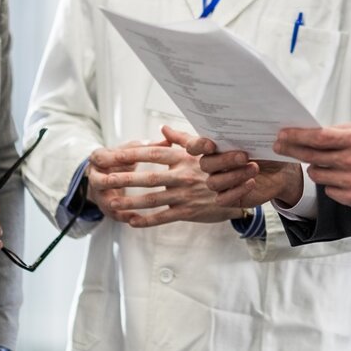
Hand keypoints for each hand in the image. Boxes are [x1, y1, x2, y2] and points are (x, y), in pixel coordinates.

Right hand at [86, 140, 152, 223]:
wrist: (106, 175)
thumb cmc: (122, 159)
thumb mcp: (130, 150)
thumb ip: (146, 146)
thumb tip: (168, 142)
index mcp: (98, 159)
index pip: (102, 158)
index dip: (114, 158)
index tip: (131, 157)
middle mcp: (95, 178)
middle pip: (100, 181)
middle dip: (112, 181)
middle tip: (123, 181)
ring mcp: (100, 195)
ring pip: (107, 201)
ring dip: (121, 203)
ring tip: (137, 204)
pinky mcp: (107, 209)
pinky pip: (116, 215)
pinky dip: (126, 217)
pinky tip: (139, 218)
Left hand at [87, 131, 239, 227]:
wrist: (250, 185)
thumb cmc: (224, 162)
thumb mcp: (204, 147)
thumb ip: (182, 139)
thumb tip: (163, 129)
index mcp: (184, 157)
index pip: (151, 154)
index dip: (129, 154)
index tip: (110, 154)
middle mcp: (183, 175)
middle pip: (147, 177)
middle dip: (122, 179)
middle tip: (101, 179)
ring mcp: (186, 195)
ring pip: (152, 199)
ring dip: (130, 201)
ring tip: (110, 202)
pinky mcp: (190, 211)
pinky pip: (165, 217)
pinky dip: (147, 220)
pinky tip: (131, 221)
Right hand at [175, 127, 303, 208]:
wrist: (282, 170)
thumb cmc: (264, 149)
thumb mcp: (257, 137)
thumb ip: (244, 129)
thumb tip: (243, 113)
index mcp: (213, 147)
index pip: (194, 146)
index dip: (198, 146)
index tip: (211, 144)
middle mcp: (213, 165)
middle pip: (206, 165)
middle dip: (225, 160)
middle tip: (245, 155)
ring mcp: (219, 182)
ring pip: (214, 182)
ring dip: (234, 175)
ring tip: (254, 168)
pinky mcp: (229, 197)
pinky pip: (223, 199)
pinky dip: (237, 191)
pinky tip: (251, 183)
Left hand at [274, 122, 350, 211]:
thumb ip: (339, 130)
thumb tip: (312, 131)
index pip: (319, 138)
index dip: (297, 136)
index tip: (283, 135)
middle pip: (312, 156)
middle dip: (292, 150)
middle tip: (280, 146)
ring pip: (316, 175)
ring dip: (316, 168)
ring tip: (327, 164)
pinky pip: (328, 190)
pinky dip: (330, 183)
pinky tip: (341, 178)